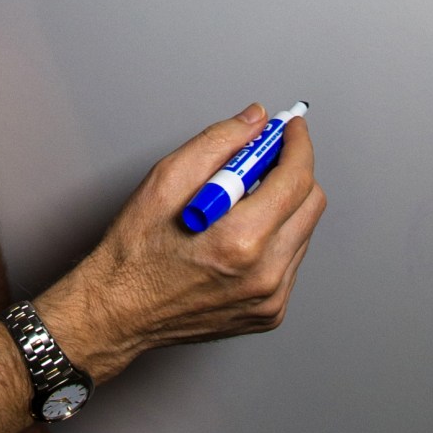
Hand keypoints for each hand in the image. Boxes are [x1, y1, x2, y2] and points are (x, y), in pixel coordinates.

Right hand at [39, 105, 324, 380]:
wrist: (121, 311)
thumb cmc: (135, 251)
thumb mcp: (165, 179)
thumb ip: (218, 142)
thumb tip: (254, 120)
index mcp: (241, 240)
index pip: (296, 179)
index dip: (296, 144)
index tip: (290, 128)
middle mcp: (264, 274)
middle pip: (311, 204)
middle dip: (292, 171)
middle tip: (263, 158)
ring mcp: (271, 298)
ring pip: (303, 232)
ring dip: (281, 206)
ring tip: (238, 204)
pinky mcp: (269, 312)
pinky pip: (290, 261)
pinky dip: (273, 238)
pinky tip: (238, 235)